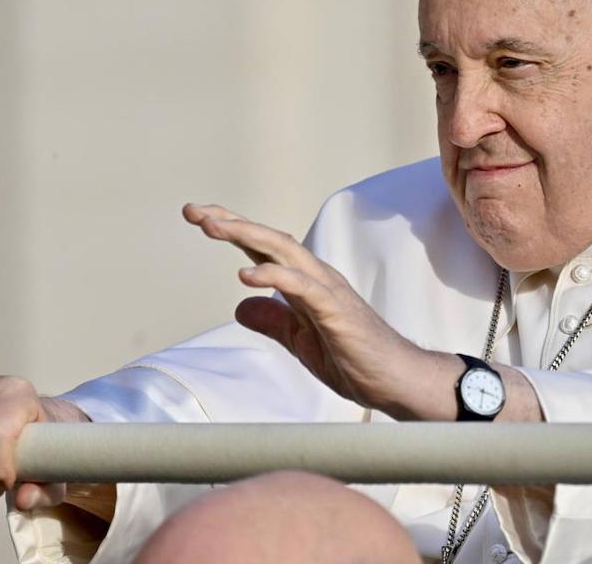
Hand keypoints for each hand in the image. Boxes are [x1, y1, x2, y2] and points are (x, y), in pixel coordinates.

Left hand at [183, 203, 439, 417]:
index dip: (232, 230)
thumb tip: (241, 304)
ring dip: (246, 236)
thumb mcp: (301, 341)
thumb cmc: (357, 360)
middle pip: (269, 239)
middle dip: (231, 222)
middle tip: (194, 211)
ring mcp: (328, 291)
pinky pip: (302, 287)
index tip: (199, 217)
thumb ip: (273, 321)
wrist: (398, 381)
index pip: (264, 249)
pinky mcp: (336, 311)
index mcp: (307, 284)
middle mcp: (317, 277)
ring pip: (283, 252)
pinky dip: (274, 276)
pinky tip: (247, 275)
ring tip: (213, 226)